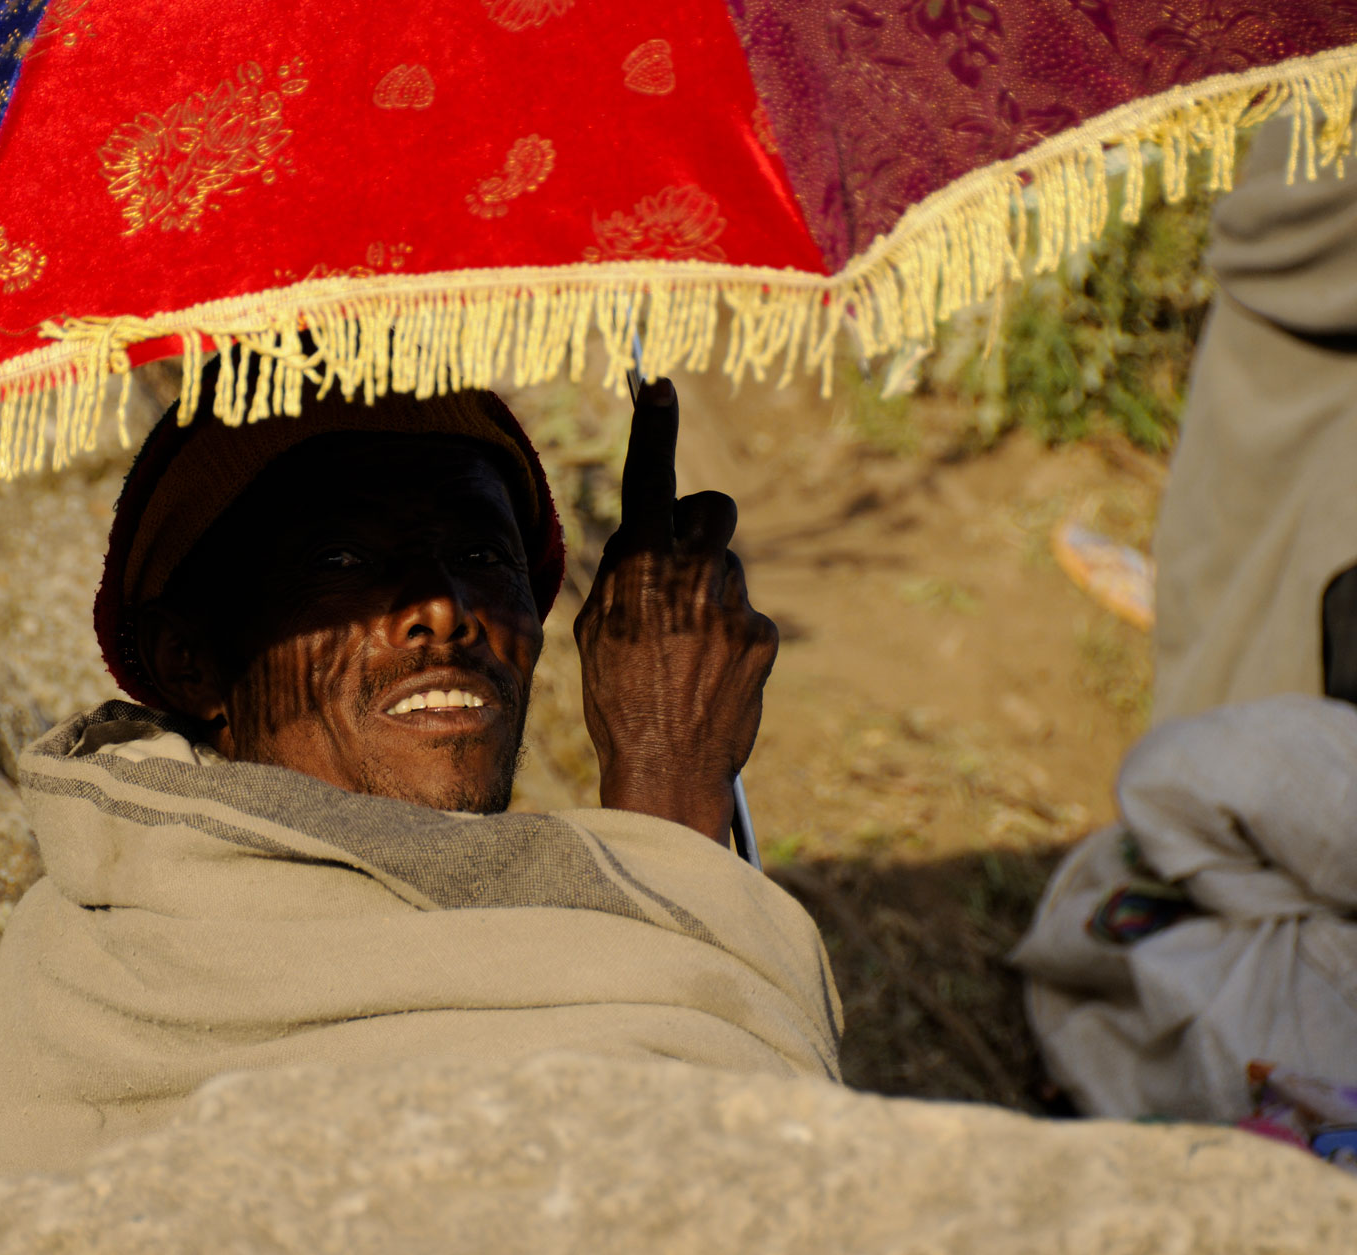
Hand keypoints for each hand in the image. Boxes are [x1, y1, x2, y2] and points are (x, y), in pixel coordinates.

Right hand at [574, 378, 778, 844]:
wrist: (667, 766)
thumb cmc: (617, 698)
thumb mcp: (594, 629)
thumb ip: (623, 573)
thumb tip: (645, 539)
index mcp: (640, 565)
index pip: (649, 477)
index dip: (653, 427)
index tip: (660, 386)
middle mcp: (691, 571)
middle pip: (714, 509)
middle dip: (701, 524)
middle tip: (683, 562)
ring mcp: (732, 601)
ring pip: (728, 567)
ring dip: (710, 591)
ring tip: (685, 648)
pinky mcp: (763, 633)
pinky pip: (745, 613)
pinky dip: (729, 635)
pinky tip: (709, 674)